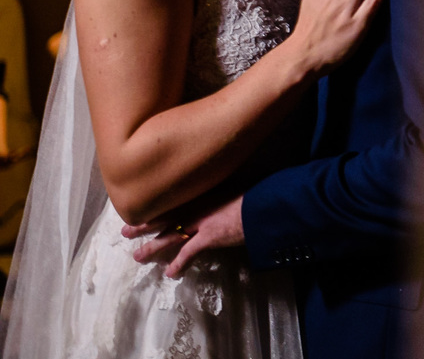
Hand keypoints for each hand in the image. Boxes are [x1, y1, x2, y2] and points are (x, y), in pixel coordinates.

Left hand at [123, 195, 244, 277]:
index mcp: (201, 194)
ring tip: (138, 256)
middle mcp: (196, 207)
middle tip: (125, 232)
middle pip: (164, 217)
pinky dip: (179, 264)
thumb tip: (221, 191)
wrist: (263, 203)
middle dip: (144, 225)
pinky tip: (171, 274)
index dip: (157, 206)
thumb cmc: (253, 191)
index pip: (173, 201)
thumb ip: (223, 189)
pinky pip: (188, 253)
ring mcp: (200, 223)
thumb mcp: (235, 185)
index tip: (140, 208)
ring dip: (153, 247)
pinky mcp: (208, 237)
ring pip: (170, 236)